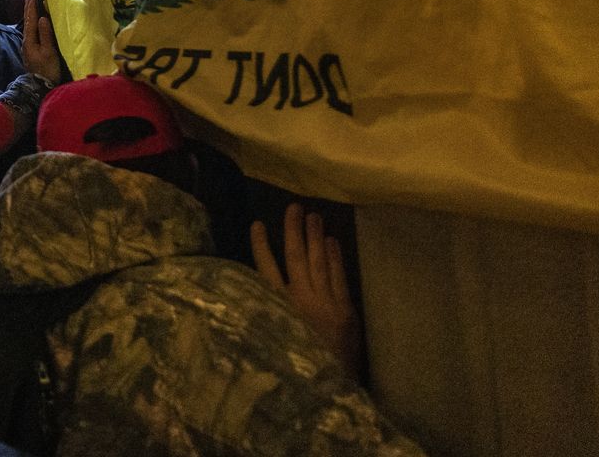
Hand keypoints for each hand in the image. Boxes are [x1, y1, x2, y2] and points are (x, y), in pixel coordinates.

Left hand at [20, 0, 61, 83]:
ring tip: (31, 8)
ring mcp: (28, 48)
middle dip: (28, 10)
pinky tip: (34, 25)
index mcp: (30, 41)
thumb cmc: (47, 69)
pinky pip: (31, 33)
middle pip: (27, 23)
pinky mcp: (31, 51)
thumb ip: (45, 35)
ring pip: (28, 28)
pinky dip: (32, 25)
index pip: (30, 21)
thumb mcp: (49, 51)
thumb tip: (42, 18)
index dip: (32, 9)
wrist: (40, 86)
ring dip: (29, 17)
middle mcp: (26, 42)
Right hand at [250, 204, 362, 377]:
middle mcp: (300, 300)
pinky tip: (333, 242)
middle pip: (295, 258)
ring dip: (316, 238)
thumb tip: (253, 294)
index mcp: (278, 308)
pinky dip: (336, 258)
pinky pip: (339, 277)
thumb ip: (266, 316)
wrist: (327, 390)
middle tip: (295, 207)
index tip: (256, 224)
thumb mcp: (272, 342)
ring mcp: (325, 303)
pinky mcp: (344, 310)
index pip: (266, 271)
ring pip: (318, 263)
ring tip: (314, 216)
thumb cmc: (295, 368)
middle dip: (293, 232)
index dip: (261, 247)